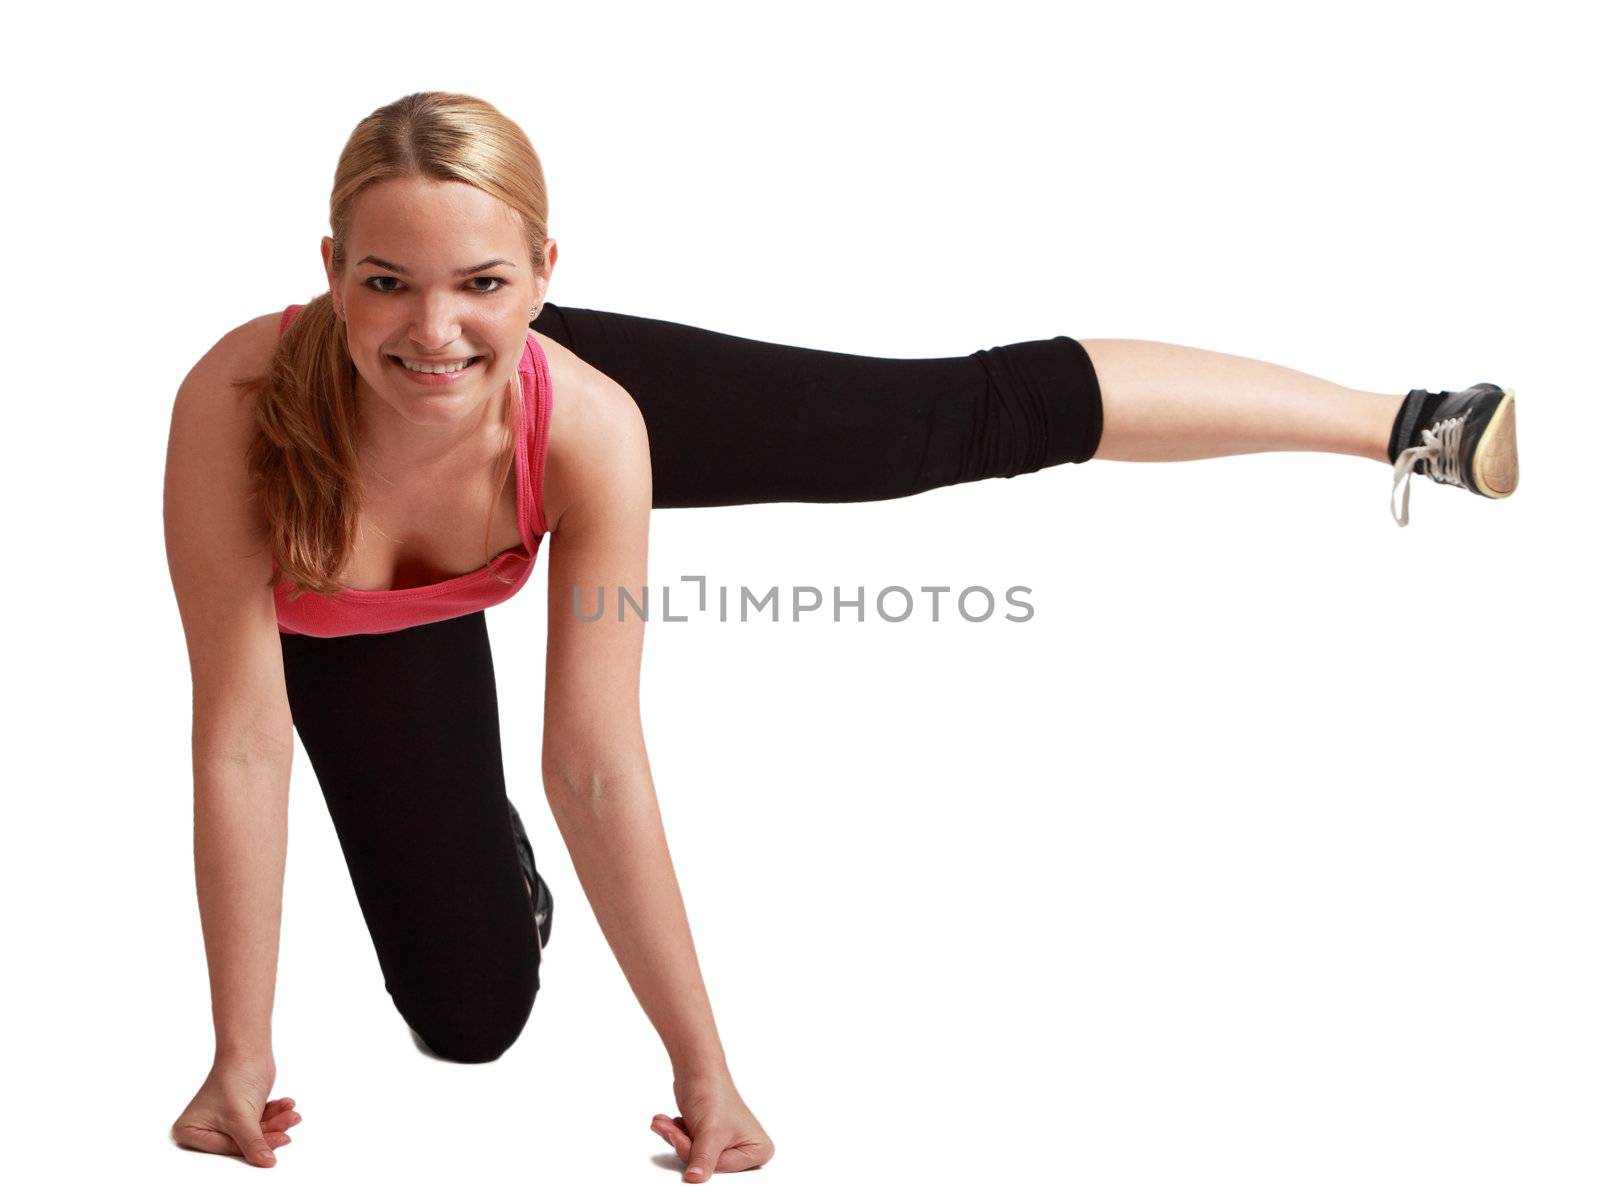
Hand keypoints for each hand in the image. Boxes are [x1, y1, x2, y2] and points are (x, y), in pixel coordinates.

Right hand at [171, 1059, 301, 1167]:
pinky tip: (286, 1105)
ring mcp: (220, 1120)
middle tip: (289, 1127)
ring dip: (275, 1122)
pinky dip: (273, 1114)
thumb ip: (254, 1144)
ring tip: (291, 1114)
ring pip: (253, 1132)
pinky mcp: (236, 1112)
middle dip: (269, 1132)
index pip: (226, 1149)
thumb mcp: (243, 1119)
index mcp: (189, 1131)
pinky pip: (257, 1121)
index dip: (255, 1146)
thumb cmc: (235, 1077)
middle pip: (241, 1141)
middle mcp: (201, 1128)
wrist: (248, 1049)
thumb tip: (266, 1162)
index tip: (280, 1140)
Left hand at [650, 1069, 773, 1182]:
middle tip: (674, 1131)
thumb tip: (696, 1178)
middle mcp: (746, 1149)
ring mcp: (727, 1144)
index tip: (691, 1138)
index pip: (722, 1168)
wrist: (697, 1069)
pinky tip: (669, 1123)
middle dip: (685, 1146)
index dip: (700, 1154)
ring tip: (668, 1124)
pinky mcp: (710, 1139)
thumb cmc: (714, 1092)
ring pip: (694, 1156)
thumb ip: (703, 1160)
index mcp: (759, 1150)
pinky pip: (688, 1148)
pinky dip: (676, 1135)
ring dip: (676, 1139)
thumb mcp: (710, 1133)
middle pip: (708, 1164)